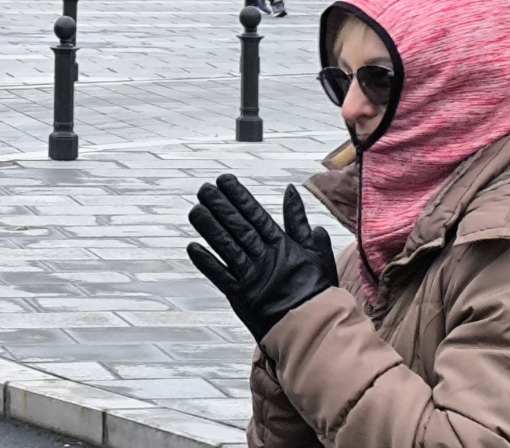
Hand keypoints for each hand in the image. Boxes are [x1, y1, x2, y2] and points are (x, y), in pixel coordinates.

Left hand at [187, 177, 336, 341]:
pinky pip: (220, 276)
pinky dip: (206, 262)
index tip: (224, 180)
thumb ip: (299, 222)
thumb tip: (291, 190)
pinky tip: (192, 247)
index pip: (256, 214)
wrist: (316, 329)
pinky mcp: (242, 297)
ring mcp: (252, 276)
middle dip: (219, 206)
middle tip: (204, 189)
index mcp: (282, 246)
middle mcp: (264, 258)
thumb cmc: (317, 291)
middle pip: (238, 226)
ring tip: (195, 210)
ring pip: (226, 246)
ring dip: (209, 228)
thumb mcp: (315, 252)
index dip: (238, 196)